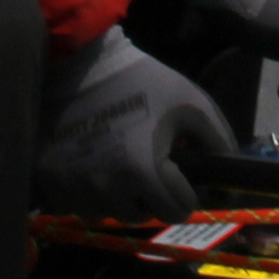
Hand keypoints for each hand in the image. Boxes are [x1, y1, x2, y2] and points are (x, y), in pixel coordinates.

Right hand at [35, 29, 231, 219]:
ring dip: (120, 196)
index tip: (180, 175)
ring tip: (120, 160)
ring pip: (111, 212)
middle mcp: (110, 191)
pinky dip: (90, 192)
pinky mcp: (52, 186)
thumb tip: (226, 178)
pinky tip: (92, 163)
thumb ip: (217, 141)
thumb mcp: (189, 101)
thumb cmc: (140, 81)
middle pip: (144, 215)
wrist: (79, 63)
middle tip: (149, 165)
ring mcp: (77, 191)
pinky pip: (80, 204)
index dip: (186, 192)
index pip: (178, 210)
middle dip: (153, 196)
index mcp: (146, 172)